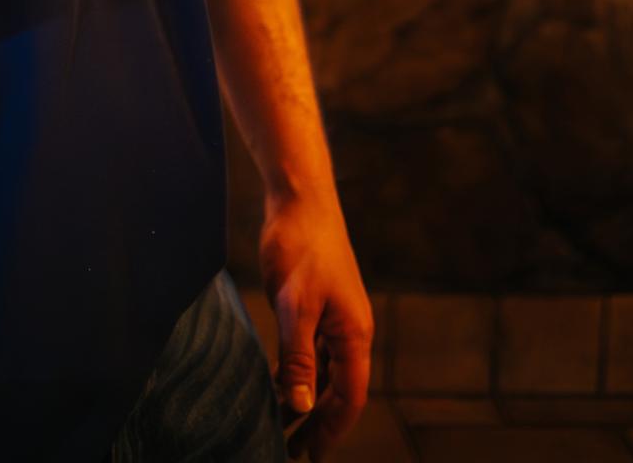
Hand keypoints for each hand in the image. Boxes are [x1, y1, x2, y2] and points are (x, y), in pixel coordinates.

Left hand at [260, 190, 372, 458]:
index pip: (349, 397)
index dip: (331, 430)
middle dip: (318, 423)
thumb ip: (299, 357)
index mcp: (354, 334)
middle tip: (291, 452)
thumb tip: (303, 407)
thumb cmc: (300, 246)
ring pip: (325, 371)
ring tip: (280, 427)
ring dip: (306, 399)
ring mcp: (335, 316)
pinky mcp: (318, 304)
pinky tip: (277, 383)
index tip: (309, 456)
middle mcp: (350, 330)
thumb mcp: (294, 305)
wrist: (299, 196)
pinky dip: (299, 372)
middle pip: (339, 390)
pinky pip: (312, 351)